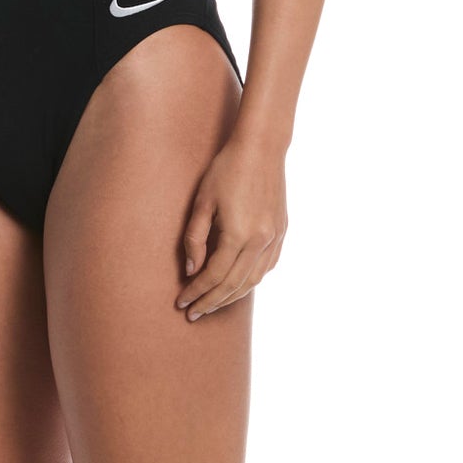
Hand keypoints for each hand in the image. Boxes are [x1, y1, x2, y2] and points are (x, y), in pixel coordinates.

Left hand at [176, 133, 287, 319]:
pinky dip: (250, 281)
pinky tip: (238, 285)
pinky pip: (266, 267)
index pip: (214, 276)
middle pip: (233, 285)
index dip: (196, 292)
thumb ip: (195, 239)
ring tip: (212, 304)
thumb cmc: (226, 170)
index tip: (181, 302)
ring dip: (231, 296)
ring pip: (253, 280)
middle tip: (193, 314)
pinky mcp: (282, 232)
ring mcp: (275, 238)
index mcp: (239, 234)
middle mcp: (260, 241)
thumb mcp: (202, 202)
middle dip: (211, 302)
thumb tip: (192, 270)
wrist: (261, 148)